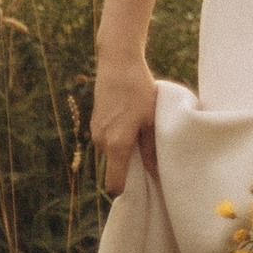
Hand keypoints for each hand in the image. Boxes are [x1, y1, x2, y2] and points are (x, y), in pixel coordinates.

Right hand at [91, 55, 160, 194]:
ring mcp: (95, 131)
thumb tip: (157, 174)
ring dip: (124, 147)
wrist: (118, 63)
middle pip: (114, 167)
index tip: (142, 185)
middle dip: (130, 165)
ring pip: (111, 151)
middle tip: (148, 152)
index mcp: (116, 145)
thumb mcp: (152, 119)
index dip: (127, 189)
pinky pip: (107, 138)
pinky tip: (131, 118)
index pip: (114, 184)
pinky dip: (117, 135)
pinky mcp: (95, 121)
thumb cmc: (139, 90)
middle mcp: (101, 142)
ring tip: (141, 129)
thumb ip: (152, 149)